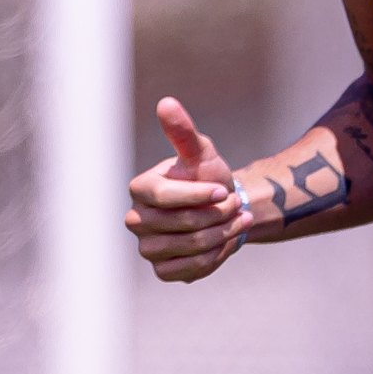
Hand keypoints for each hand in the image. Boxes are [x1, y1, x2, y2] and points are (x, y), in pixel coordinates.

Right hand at [124, 97, 246, 281]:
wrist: (222, 208)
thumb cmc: (207, 176)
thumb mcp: (200, 153)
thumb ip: (183, 132)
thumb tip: (166, 103)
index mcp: (140, 188)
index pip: (167, 198)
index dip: (200, 196)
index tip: (224, 190)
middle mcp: (135, 220)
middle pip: (184, 224)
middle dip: (219, 215)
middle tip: (236, 204)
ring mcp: (147, 248)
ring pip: (193, 247)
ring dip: (224, 233)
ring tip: (237, 220)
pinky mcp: (162, 270)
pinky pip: (193, 268)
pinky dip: (217, 254)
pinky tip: (224, 240)